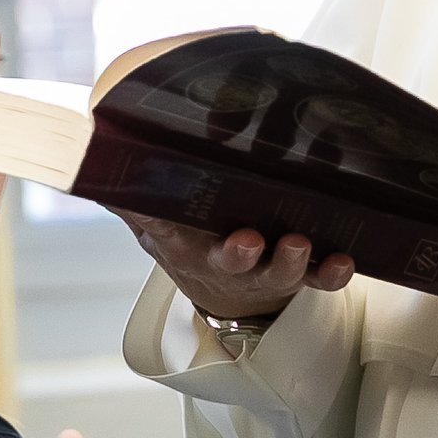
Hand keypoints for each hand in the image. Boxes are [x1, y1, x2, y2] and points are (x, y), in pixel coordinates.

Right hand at [125, 216, 355, 325]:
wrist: (226, 287)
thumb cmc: (193, 238)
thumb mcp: (158, 221)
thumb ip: (133, 193)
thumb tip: (92, 149)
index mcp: (188, 246)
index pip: (170, 235)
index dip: (165, 225)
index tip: (162, 213)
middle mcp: (229, 262)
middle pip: (233, 262)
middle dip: (240, 254)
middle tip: (248, 240)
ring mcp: (267, 270)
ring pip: (280, 272)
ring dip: (291, 261)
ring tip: (299, 243)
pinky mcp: (302, 273)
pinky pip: (321, 279)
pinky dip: (334, 273)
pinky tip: (346, 259)